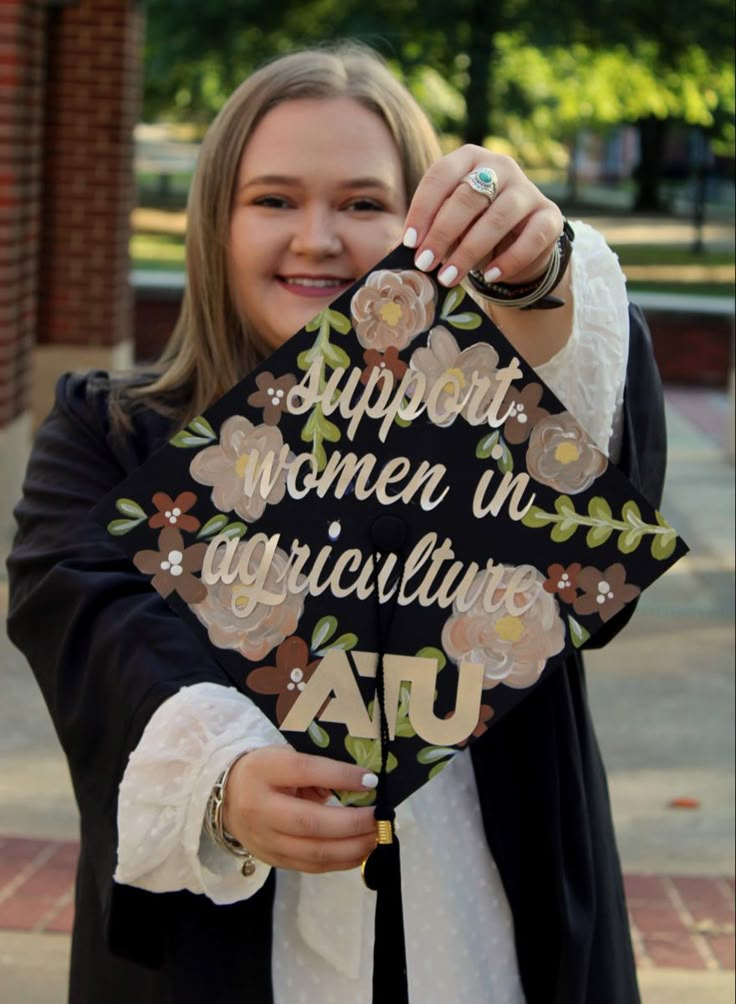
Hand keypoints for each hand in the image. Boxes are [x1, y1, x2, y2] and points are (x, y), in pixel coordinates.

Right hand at [222, 747, 378, 873]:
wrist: (227, 797)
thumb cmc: (266, 771)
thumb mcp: (286, 757)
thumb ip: (318, 770)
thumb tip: (361, 784)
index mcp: (264, 770)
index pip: (305, 771)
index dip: (341, 776)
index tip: (372, 779)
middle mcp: (260, 808)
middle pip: (311, 822)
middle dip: (353, 823)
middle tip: (381, 818)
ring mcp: (265, 839)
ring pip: (314, 852)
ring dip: (353, 847)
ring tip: (377, 837)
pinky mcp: (272, 860)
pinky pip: (311, 866)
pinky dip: (341, 861)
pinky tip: (360, 851)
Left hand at [403, 146, 563, 288]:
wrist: (518, 242)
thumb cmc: (473, 228)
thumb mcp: (449, 224)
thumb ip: (430, 231)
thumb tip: (401, 251)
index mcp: (469, 158)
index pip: (441, 175)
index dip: (423, 209)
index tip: (409, 243)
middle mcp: (500, 166)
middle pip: (468, 197)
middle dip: (442, 233)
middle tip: (425, 264)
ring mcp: (528, 189)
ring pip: (497, 218)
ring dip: (469, 251)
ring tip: (449, 277)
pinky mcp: (550, 215)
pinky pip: (531, 238)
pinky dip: (509, 260)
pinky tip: (490, 276)